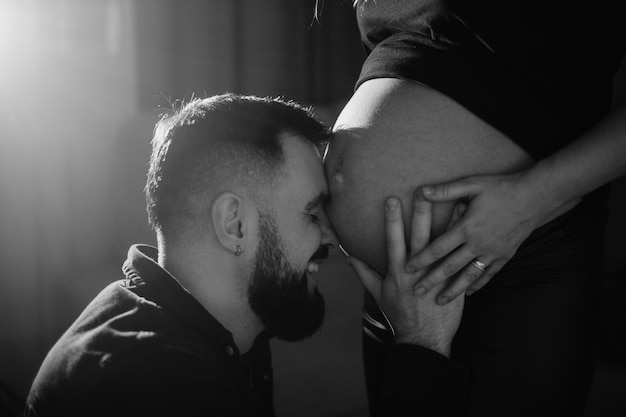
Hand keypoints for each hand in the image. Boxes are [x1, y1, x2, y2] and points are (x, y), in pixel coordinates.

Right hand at [346, 190, 463, 356]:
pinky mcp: (453, 284)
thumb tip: (348, 256)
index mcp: (398, 272)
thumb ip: (364, 272)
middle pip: (419, 237)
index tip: (391, 198)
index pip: (394, 240)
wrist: (423, 339)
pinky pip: (460, 258)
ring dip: (450, 222)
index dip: (392, 219)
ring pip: (443, 245)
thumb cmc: (399, 315)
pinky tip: (471, 228)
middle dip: (420, 213)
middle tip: (423, 191)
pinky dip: (464, 242)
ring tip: (457, 199)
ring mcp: (437, 277)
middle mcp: (417, 272)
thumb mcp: (378, 294)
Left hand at [406, 171, 569, 303]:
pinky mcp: (505, 256)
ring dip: (454, 290)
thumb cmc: (501, 188)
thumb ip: (445, 191)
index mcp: (467, 227)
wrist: (535, 197)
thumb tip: (421, 191)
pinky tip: (469, 293)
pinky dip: (477, 285)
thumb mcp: (472, 184)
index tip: (408, 268)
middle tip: (416, 291)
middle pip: (451, 267)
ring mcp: (493, 252)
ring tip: (440, 300)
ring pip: (469, 276)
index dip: (422, 259)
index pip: (438, 248)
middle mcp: (478, 244)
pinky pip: (488, 275)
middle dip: (432, 280)